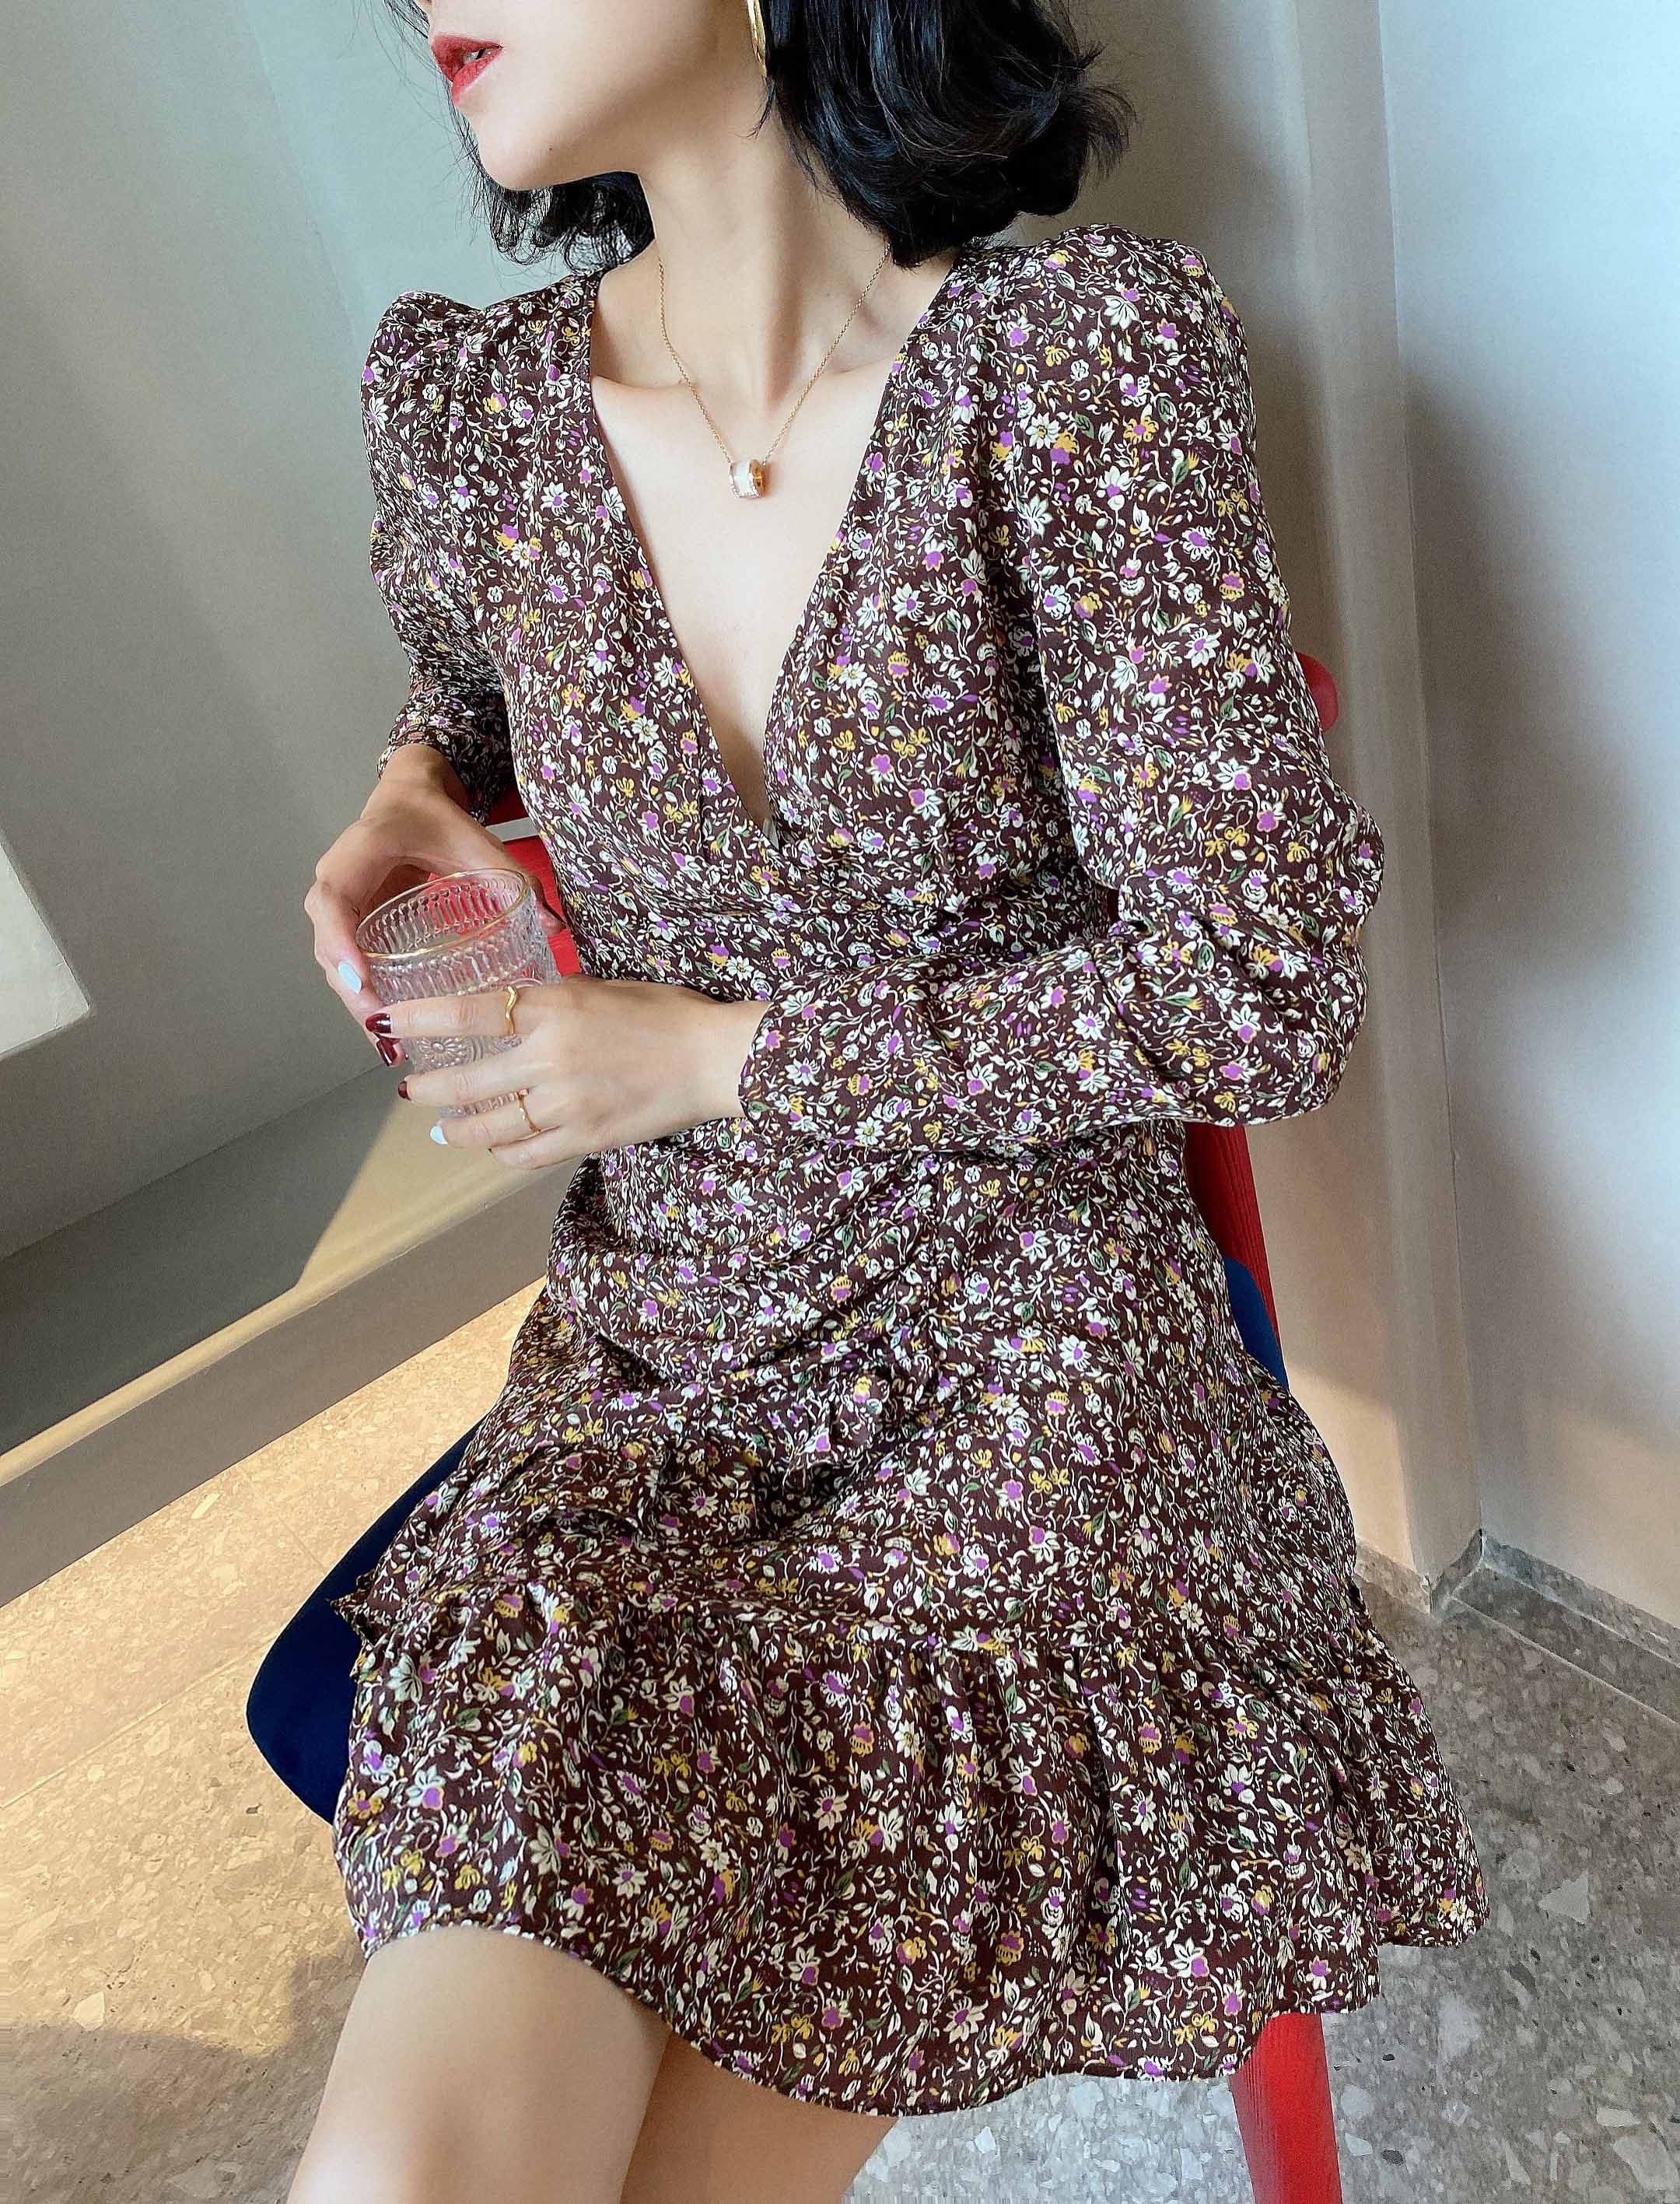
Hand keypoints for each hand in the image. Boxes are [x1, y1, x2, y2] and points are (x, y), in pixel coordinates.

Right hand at [305, 747, 568, 1065]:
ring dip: (354, 1000)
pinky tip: (388, 1027)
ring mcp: (340, 901)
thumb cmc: (437, 817)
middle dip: (351, 987)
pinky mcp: (350, 920)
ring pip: (333, 958)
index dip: (340, 939)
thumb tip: (554, 927)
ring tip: (387, 1043)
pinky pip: (346, 959)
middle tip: (382, 1027)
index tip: (360, 979)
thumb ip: (512, 879)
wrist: (410, 796)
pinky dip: (362, 992)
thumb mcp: (476, 842)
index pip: (334, 897)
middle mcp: (338, 877)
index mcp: (363, 850)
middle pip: (328, 940)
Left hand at [368, 978, 771, 1167]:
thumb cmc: (666, 1013)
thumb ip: (553, 1002)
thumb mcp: (603, 987)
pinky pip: (526, 1153)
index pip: (469, 1014)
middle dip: (429, 1087)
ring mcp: (565, 1104)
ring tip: (440, 1126)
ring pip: (491, 1125)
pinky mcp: (585, 1138)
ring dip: (457, 1127)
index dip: (420, 1020)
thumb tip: (515, 1012)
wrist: (713, 1060)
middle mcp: (550, 1058)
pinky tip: (490, 1145)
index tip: (388, 1024)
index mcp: (554, 1008)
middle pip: (468, 1080)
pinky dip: (501, 1151)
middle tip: (410, 1088)